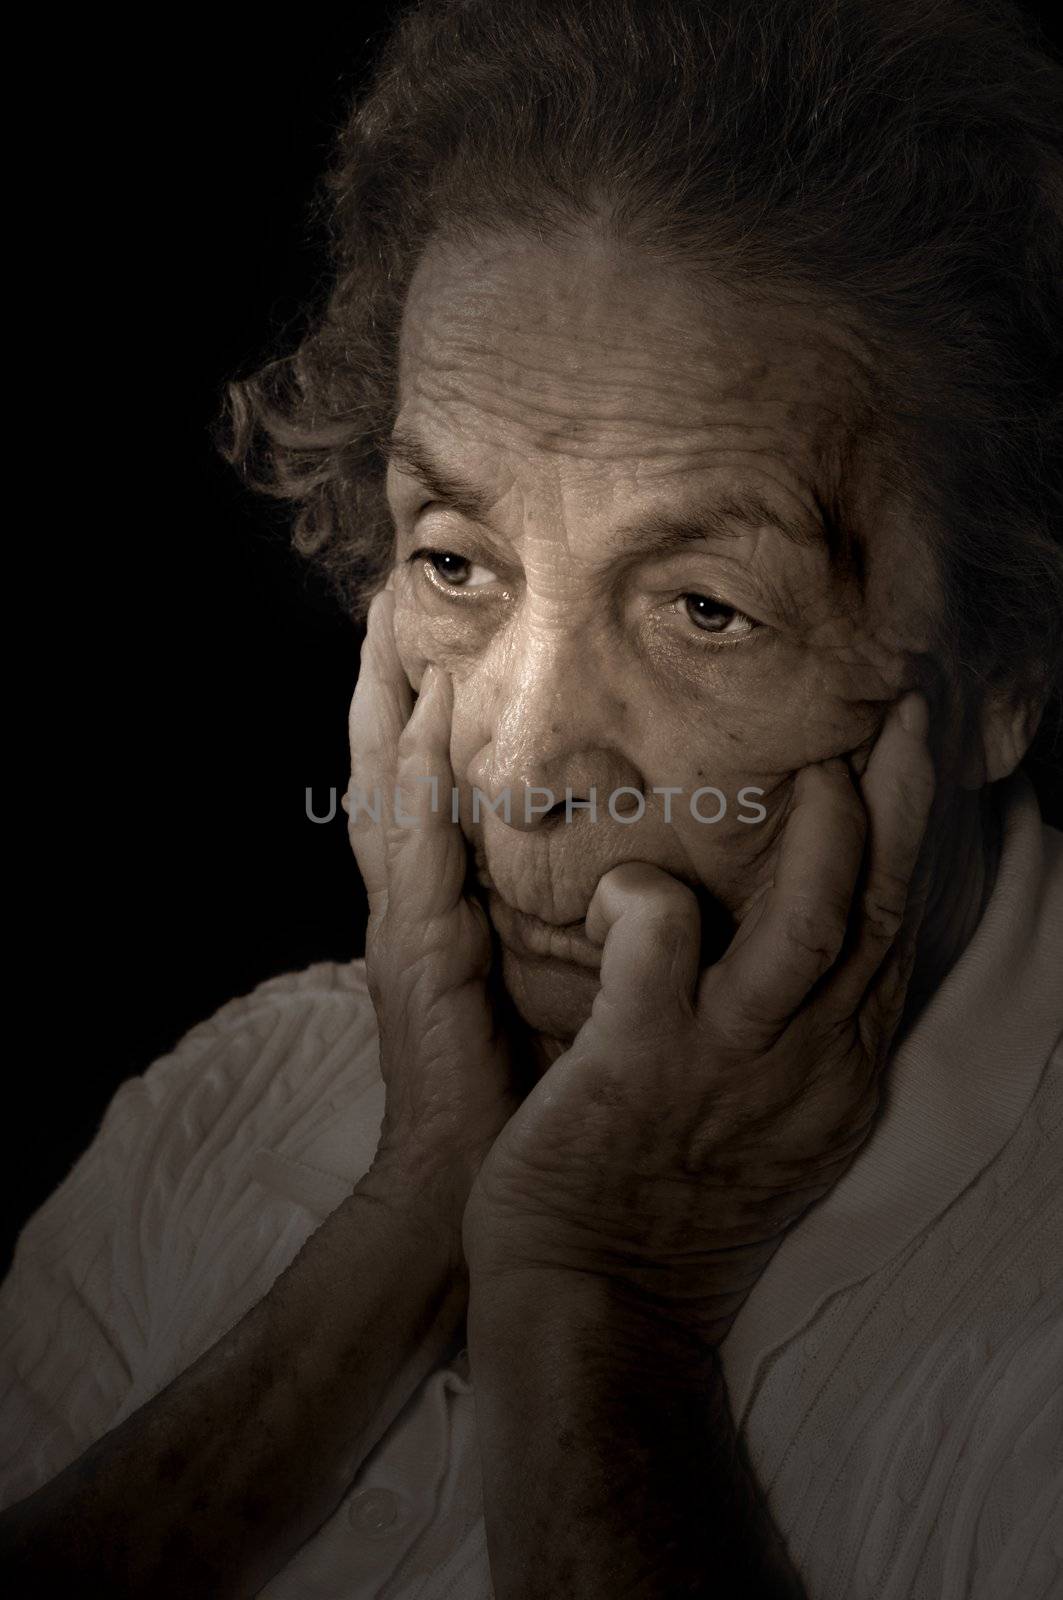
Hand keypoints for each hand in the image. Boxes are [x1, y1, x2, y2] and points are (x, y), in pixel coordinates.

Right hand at [346, 591, 519, 1237]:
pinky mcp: (415, 956)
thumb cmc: (531, 1095)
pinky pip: (413, 849)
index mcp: (453, 908)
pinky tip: (423, 713)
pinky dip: (414, 776)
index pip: (438, 788)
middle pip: (399, 768)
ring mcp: (408, 926)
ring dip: (384, 701)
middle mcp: (422, 904)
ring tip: (387, 615)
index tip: (442, 629)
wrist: (473, 1198)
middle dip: (390, 678)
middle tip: (394, 585)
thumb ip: (580, 918)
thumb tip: (654, 857)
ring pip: (390, 790)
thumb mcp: (562, 987)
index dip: (431, 710)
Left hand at [463, 693, 935, 1343]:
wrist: (597, 1306)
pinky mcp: (645, 1064)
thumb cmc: (666, 1195)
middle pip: (884, 910)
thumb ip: (789, 1024)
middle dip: (904, 802)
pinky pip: (660, 940)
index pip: (896, 932)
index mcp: (834, 1066)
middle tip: (902, 705)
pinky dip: (643, 894)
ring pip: (812, 923)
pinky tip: (617, 884)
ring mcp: (729, 1062)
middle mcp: (806, 1060)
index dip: (910, 838)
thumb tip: (788, 933)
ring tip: (822, 749)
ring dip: (826, 829)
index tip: (909, 754)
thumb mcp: (767, 1113)